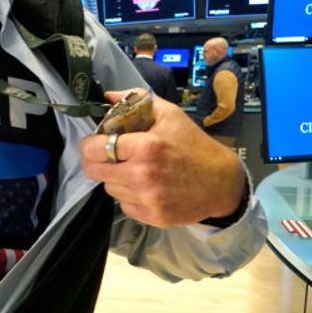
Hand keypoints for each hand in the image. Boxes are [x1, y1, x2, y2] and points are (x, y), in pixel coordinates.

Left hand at [80, 90, 245, 227]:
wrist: (221, 181)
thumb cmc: (194, 145)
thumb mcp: (169, 114)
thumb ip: (136, 100)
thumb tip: (107, 95)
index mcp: (146, 146)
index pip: (95, 148)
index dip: (89, 144)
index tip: (94, 142)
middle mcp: (142, 174)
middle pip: (94, 171)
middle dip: (97, 161)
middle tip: (107, 157)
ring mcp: (147, 198)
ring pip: (108, 188)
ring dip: (115, 179)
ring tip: (133, 170)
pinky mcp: (152, 217)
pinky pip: (123, 206)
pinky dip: (129, 197)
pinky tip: (144, 187)